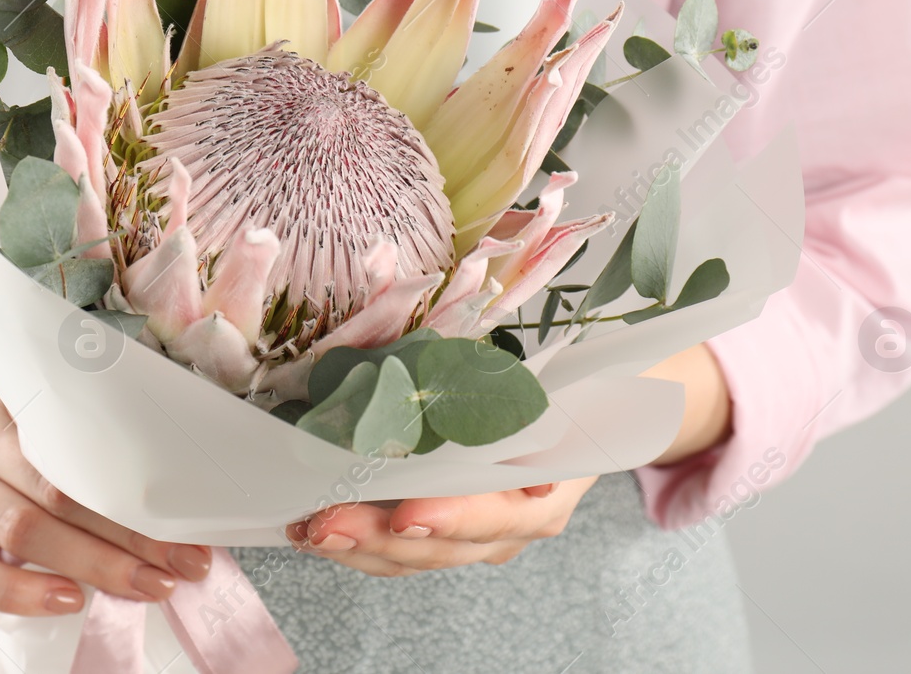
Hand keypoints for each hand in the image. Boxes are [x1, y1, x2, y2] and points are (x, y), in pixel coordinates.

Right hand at [0, 306, 213, 615]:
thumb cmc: (17, 420)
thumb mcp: (48, 397)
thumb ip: (97, 421)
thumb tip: (184, 480)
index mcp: (18, 386)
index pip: (83, 435)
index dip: (137, 479)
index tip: (190, 515)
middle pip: (60, 489)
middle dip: (131, 533)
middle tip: (186, 563)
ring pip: (23, 528)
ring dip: (94, 565)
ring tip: (150, 586)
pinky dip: (19, 592)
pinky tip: (70, 601)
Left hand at [281, 342, 732, 577]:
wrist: (605, 410)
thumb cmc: (572, 382)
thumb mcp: (552, 372)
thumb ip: (505, 377)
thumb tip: (444, 353)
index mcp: (548, 487)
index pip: (498, 513)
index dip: (454, 517)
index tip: (408, 514)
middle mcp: (514, 521)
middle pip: (445, 545)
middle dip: (377, 538)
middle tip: (322, 525)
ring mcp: (482, 534)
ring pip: (415, 556)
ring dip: (356, 547)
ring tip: (304, 530)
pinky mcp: (451, 531)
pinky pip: (402, 550)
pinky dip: (359, 543)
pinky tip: (313, 529)